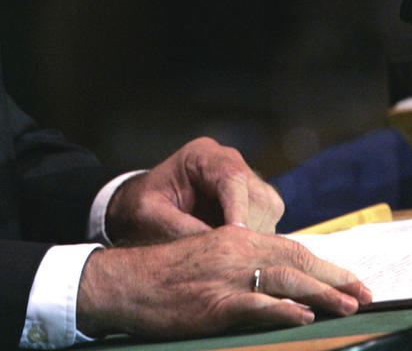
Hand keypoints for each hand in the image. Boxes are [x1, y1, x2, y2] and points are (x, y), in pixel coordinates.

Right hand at [76, 225, 371, 339]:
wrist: (124, 282)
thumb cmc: (164, 277)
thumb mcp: (207, 261)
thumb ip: (241, 268)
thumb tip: (281, 287)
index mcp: (234, 239)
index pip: (291, 250)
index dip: (325, 267)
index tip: (352, 282)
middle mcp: (234, 251)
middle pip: (296, 261)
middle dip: (335, 278)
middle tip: (367, 294)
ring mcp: (225, 277)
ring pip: (284, 280)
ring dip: (321, 293)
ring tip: (349, 306)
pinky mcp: (213, 303)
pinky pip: (254, 304)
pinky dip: (281, 309)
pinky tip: (302, 316)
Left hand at [105, 137, 282, 243]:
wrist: (144, 208)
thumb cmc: (143, 207)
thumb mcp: (150, 215)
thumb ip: (179, 227)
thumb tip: (215, 249)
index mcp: (202, 155)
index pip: (232, 177)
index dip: (238, 209)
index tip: (237, 238)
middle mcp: (229, 162)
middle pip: (257, 193)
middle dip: (248, 228)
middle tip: (233, 257)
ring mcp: (244, 180)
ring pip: (269, 208)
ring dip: (255, 236)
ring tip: (231, 257)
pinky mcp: (253, 202)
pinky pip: (268, 221)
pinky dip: (256, 240)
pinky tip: (236, 254)